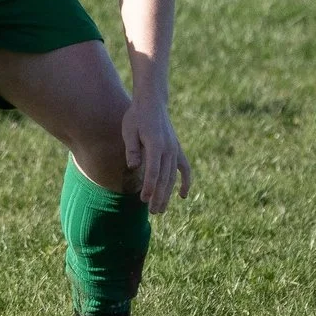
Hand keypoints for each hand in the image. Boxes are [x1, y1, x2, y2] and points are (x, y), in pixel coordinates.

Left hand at [120, 98, 192, 213]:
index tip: (144, 200)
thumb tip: (134, 167)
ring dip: (168, 194)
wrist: (152, 103)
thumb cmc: (136, 117)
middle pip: (165, 178)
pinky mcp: (177, 150)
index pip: (153, 171)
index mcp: (156, 144)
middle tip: (153, 212)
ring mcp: (175, 150)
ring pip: (173, 177)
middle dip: (159, 196)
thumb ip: (132, 149)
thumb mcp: (129, 130)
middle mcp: (168, 149)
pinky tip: (183, 196)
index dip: (150, 187)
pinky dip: (186, 182)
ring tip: (160, 209)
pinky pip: (185, 169)